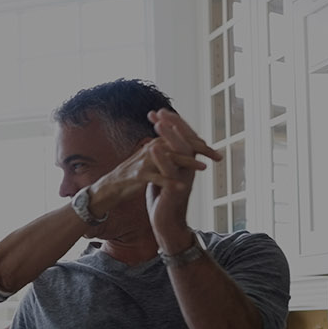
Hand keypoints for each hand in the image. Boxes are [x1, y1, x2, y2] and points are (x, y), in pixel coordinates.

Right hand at [85, 125, 208, 219]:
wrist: (110, 189)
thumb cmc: (132, 177)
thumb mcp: (150, 162)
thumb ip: (165, 154)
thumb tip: (182, 149)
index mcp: (156, 145)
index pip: (182, 140)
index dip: (200, 145)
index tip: (216, 152)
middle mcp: (151, 149)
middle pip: (179, 144)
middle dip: (200, 149)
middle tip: (217, 155)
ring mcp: (145, 162)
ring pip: (169, 159)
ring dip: (187, 162)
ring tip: (203, 168)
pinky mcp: (138, 176)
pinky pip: (156, 178)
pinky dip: (169, 182)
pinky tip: (181, 187)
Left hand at [143, 109, 220, 246]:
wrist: (166, 223)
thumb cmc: (164, 199)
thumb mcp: (164, 174)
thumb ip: (164, 160)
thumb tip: (158, 144)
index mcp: (185, 163)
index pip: (181, 137)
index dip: (172, 124)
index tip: (158, 111)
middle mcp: (188, 168)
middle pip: (186, 140)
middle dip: (173, 124)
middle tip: (161, 111)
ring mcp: (184, 178)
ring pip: (182, 153)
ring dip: (170, 137)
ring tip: (158, 124)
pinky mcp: (176, 189)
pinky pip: (171, 171)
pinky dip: (162, 158)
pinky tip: (152, 147)